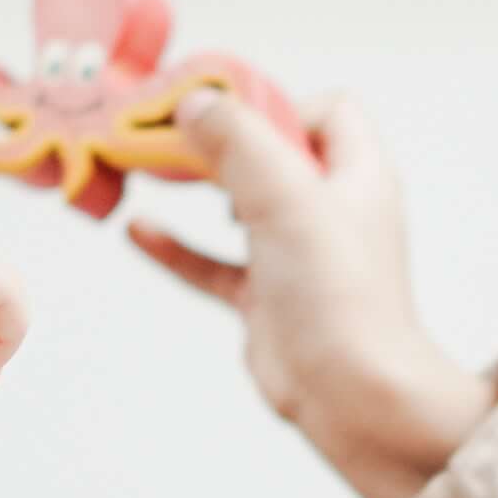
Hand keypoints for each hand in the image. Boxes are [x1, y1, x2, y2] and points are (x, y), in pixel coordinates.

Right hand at [132, 90, 497, 497]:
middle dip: (221, 139)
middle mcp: (330, 211)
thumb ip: (239, 143)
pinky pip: (214, 263)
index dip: (279, 106)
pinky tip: (140, 231)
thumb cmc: (341, 296)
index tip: (225, 113)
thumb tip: (195, 103)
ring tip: (153, 166)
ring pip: (240, 205)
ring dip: (198, 186)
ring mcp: (298, 256)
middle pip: (272, 153)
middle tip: (169, 130)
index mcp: (357, 176)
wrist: (353, 395)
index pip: (327, 113)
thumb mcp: (287, 197)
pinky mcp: (267, 299)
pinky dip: (178, 247)